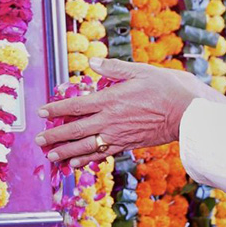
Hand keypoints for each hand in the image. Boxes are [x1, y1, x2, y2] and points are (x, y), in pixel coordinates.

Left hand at [36, 59, 223, 168]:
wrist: (187, 114)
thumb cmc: (167, 89)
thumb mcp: (140, 70)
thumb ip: (113, 67)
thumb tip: (91, 63)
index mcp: (110, 100)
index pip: (76, 106)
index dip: (56, 110)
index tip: (41, 112)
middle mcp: (110, 121)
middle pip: (75, 130)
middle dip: (54, 135)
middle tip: (39, 140)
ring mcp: (118, 135)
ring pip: (85, 146)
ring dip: (66, 151)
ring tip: (51, 156)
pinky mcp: (127, 145)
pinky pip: (102, 154)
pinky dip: (87, 159)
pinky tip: (76, 163)